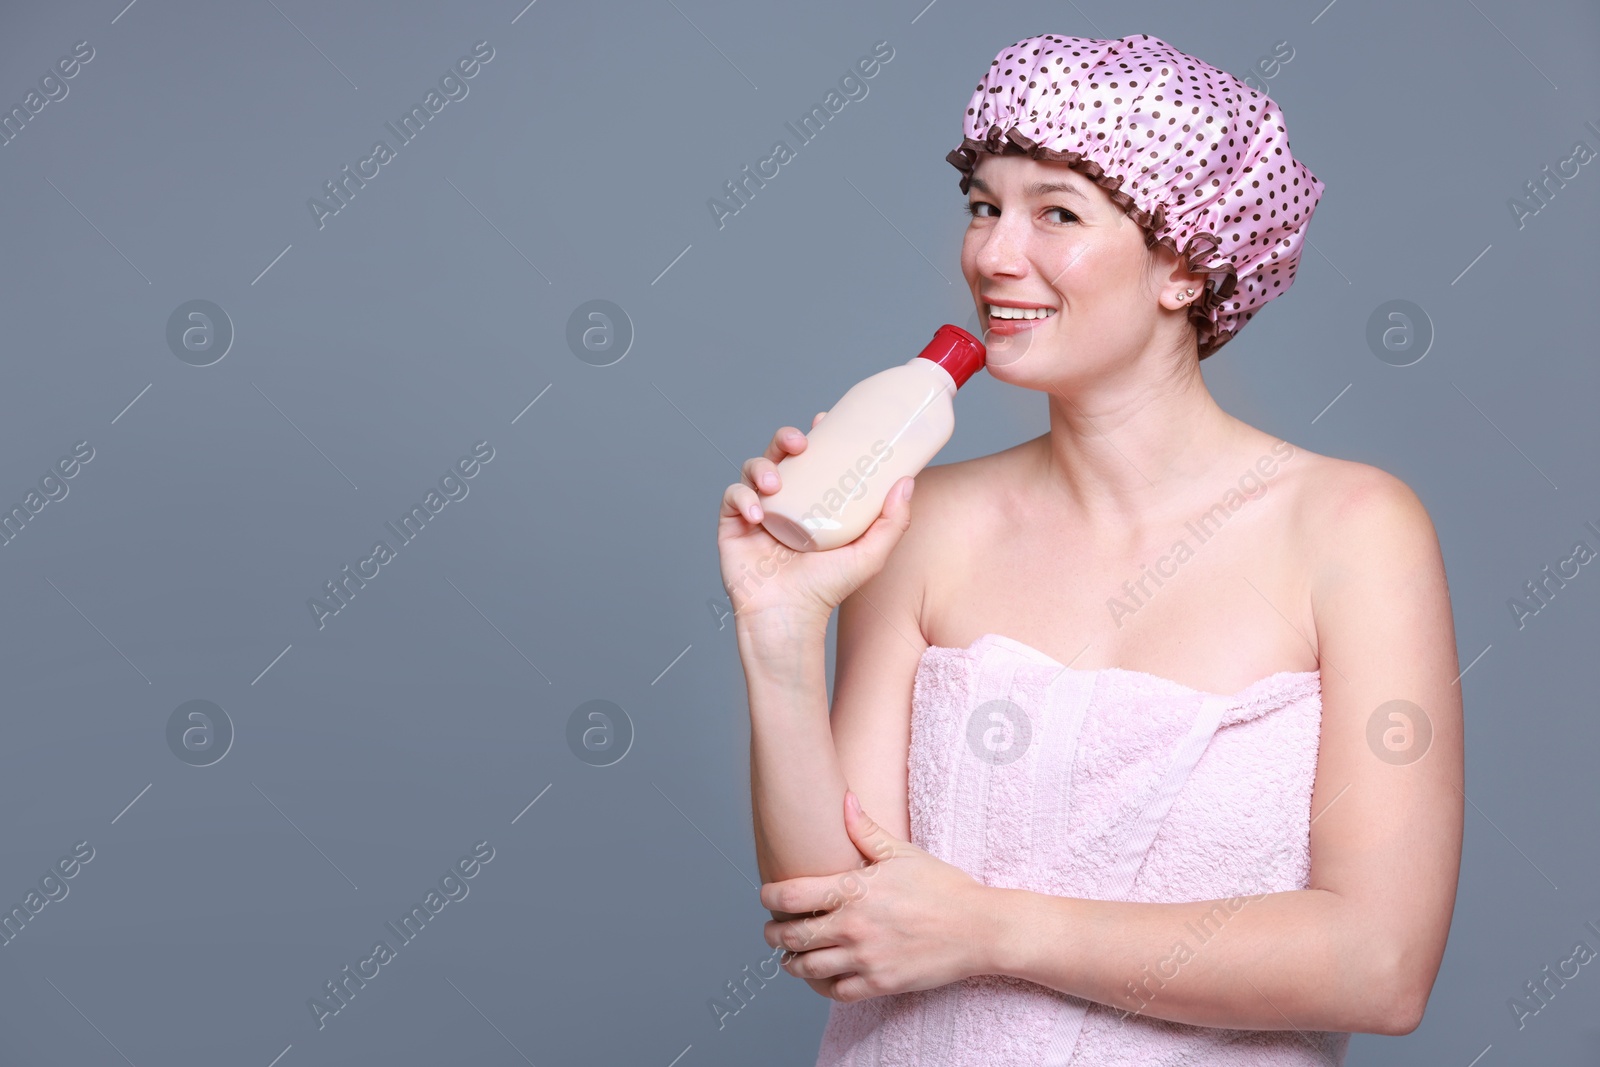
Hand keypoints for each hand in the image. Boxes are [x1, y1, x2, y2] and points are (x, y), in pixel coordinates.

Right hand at [717, 412, 915, 625]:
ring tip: (775, 484)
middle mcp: (785, 502)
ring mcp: (757, 513)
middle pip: (780, 455)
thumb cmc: (827, 591)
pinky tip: (757, 512)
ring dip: (761, 466)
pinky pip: (732, 497)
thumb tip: (906, 481)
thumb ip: (892, 522)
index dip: (815, 434)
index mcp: (813, 502)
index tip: (825, 420)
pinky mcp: (732, 527)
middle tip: (799, 443)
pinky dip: (742, 497)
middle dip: (785, 439)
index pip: (812, 458)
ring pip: (752, 469)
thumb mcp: (869, 555)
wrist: (789, 618)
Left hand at [759, 791, 993, 1002]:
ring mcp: (866, 959)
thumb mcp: (903, 853)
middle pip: (791, 936)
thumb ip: (865, 829)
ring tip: (790, 956)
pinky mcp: (880, 984)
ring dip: (792, 962)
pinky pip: (837, 992)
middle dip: (774, 934)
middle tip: (772, 931)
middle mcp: (854, 927)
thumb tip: (843, 797)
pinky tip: (822, 976)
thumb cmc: (943, 887)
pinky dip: (823, 985)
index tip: (767, 898)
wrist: (979, 928)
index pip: (791, 897)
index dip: (770, 898)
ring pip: (808, 968)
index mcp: (855, 891)